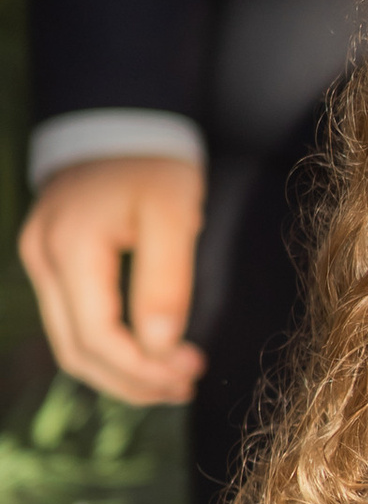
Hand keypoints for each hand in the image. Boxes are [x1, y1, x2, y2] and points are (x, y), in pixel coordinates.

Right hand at [19, 156, 205, 407]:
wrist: (121, 119)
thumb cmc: (151, 161)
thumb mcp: (172, 215)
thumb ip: (166, 282)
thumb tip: (161, 347)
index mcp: (71, 248)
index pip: (97, 337)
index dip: (143, 369)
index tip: (190, 371)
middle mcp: (44, 259)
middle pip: (78, 351)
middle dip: (133, 380)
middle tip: (185, 385)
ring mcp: (41, 261)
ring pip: (71, 342)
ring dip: (120, 370)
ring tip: (172, 379)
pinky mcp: (52, 261)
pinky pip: (72, 321)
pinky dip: (109, 345)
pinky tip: (148, 351)